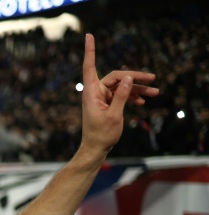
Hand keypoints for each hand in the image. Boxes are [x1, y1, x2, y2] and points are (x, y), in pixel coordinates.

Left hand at [81, 33, 158, 152]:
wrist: (96, 149)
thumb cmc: (101, 134)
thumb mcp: (115, 115)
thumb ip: (122, 96)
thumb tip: (128, 77)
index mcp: (92, 92)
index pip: (90, 67)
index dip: (90, 51)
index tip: (88, 36)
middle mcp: (95, 92)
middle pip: (117, 77)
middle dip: (135, 77)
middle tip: (153, 79)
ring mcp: (101, 97)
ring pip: (121, 86)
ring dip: (137, 89)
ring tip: (154, 93)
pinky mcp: (106, 103)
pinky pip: (120, 95)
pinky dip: (131, 97)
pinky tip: (142, 102)